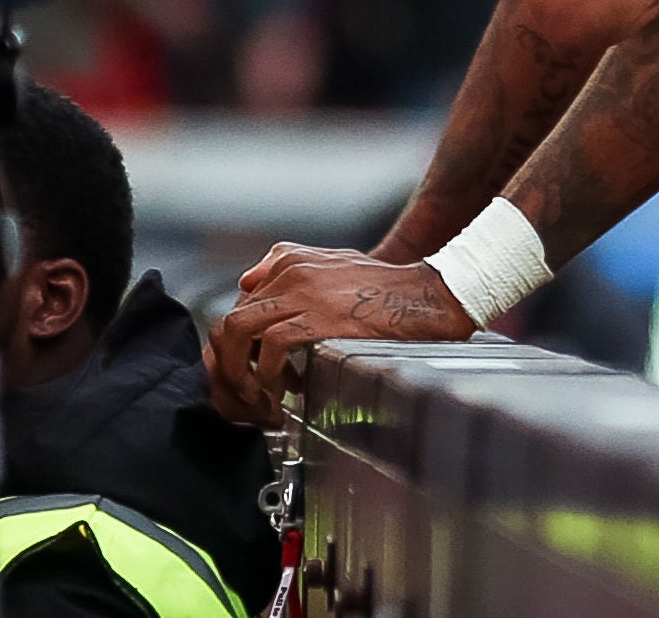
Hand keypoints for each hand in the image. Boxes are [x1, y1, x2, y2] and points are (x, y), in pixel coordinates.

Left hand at [206, 249, 472, 423]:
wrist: (430, 296)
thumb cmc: (389, 288)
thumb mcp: (335, 263)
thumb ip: (289, 264)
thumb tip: (247, 280)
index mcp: (291, 260)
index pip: (238, 306)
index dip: (235, 348)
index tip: (248, 375)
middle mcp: (291, 271)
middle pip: (230, 320)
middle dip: (228, 365)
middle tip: (246, 395)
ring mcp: (303, 292)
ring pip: (238, 331)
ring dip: (241, 373)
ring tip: (260, 398)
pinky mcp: (320, 316)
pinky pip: (271, 348)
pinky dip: (270, 377)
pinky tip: (286, 393)